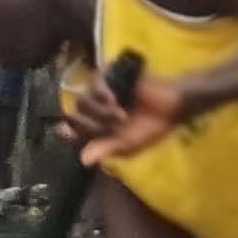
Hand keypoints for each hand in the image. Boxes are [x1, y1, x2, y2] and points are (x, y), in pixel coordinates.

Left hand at [61, 62, 183, 163]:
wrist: (172, 106)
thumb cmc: (150, 127)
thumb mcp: (128, 144)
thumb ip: (105, 149)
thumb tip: (83, 161)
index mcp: (96, 127)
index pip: (69, 131)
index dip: (67, 133)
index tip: (65, 132)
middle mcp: (94, 109)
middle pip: (75, 116)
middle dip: (93, 125)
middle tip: (116, 126)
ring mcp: (101, 91)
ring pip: (82, 101)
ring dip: (100, 112)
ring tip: (122, 115)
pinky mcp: (110, 76)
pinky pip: (95, 83)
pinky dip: (101, 94)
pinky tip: (113, 99)